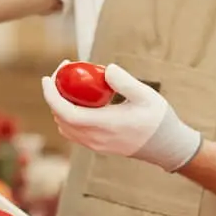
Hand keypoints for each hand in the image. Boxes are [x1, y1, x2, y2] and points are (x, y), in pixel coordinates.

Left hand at [41, 62, 201, 171]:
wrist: (167, 146)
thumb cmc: (158, 119)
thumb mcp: (146, 95)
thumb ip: (125, 82)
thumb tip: (107, 69)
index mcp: (104, 125)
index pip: (66, 112)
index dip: (51, 95)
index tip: (48, 77)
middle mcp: (95, 138)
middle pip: (60, 118)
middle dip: (54, 95)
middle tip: (63, 72)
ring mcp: (95, 145)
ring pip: (65, 126)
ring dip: (59, 106)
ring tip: (69, 84)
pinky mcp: (98, 146)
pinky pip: (73, 132)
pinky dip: (67, 115)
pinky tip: (79, 100)